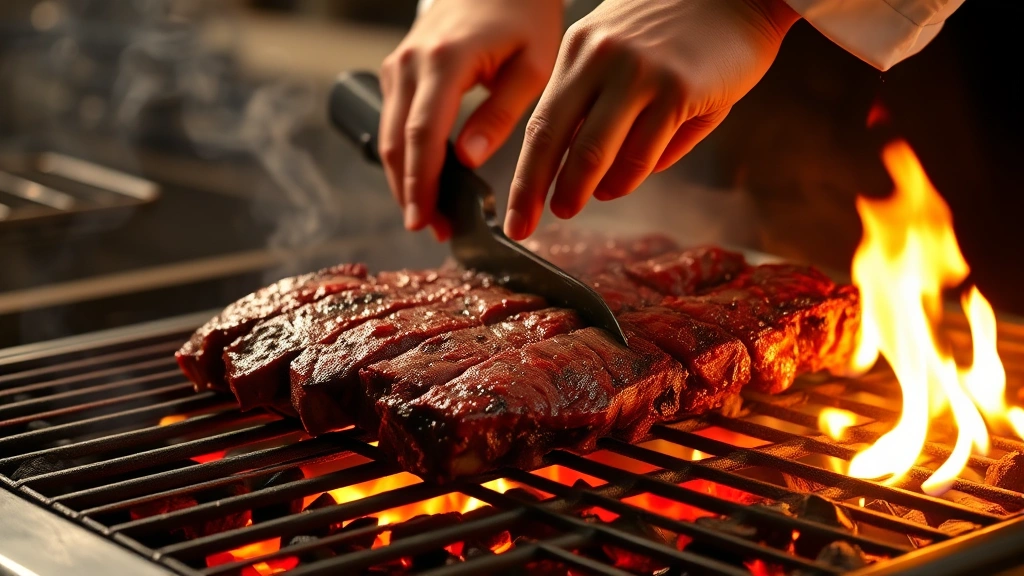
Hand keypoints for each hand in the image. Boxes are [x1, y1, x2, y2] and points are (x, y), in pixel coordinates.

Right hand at [380, 0, 562, 235]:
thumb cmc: (523, 18)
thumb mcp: (531, 66)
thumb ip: (501, 114)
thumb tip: (469, 160)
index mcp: (445, 61)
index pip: (422, 134)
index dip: (421, 183)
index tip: (424, 219)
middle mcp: (411, 63)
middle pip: (396, 142)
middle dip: (410, 192)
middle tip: (432, 228)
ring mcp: (398, 65)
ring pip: (388, 135)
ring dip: (404, 179)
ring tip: (431, 213)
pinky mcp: (397, 70)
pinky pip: (393, 121)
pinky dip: (405, 155)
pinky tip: (426, 180)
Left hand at [504, 0, 799, 239]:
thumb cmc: (687, 30)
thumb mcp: (628, 54)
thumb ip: (606, 109)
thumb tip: (599, 175)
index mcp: (580, 49)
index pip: (540, 120)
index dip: (524, 171)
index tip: (514, 207)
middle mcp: (600, 58)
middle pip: (551, 139)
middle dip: (532, 190)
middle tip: (523, 225)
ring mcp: (638, 73)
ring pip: (593, 153)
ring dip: (579, 190)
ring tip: (569, 207)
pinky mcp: (678, 89)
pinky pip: (644, 153)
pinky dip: (629, 178)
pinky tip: (621, 185)